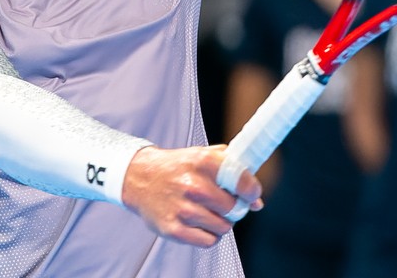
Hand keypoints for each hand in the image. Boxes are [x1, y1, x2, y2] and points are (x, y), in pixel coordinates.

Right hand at [120, 144, 262, 246]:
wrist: (140, 177)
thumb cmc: (178, 167)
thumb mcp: (204, 156)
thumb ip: (234, 172)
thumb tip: (256, 202)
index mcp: (203, 161)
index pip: (241, 180)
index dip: (252, 190)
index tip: (252, 194)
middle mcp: (193, 185)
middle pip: (234, 208)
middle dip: (234, 208)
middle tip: (225, 203)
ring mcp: (182, 209)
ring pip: (223, 227)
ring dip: (221, 222)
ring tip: (209, 212)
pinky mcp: (173, 229)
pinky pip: (208, 241)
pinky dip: (209, 235)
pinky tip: (201, 223)